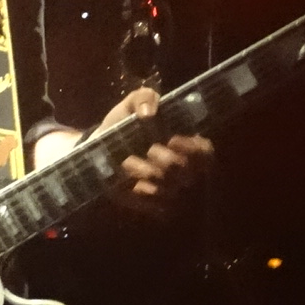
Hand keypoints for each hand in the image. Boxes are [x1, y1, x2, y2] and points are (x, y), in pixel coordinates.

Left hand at [102, 87, 212, 216]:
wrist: (99, 153)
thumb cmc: (123, 127)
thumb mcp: (131, 105)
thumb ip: (144, 97)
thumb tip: (149, 112)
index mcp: (186, 143)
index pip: (206, 151)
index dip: (192, 148)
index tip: (171, 140)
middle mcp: (185, 170)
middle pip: (184, 170)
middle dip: (163, 160)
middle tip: (148, 150)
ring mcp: (173, 191)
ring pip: (167, 188)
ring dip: (143, 172)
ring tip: (127, 163)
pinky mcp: (158, 207)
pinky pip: (157, 205)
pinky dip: (141, 193)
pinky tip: (132, 184)